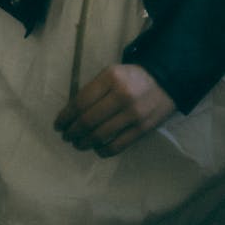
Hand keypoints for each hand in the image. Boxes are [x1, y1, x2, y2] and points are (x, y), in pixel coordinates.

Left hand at [54, 64, 175, 157]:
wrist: (166, 80)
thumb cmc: (132, 77)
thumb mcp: (112, 73)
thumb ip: (94, 89)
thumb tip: (72, 114)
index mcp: (111, 77)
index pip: (80, 102)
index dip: (66, 117)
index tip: (58, 125)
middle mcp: (121, 95)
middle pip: (88, 121)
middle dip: (72, 132)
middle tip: (66, 136)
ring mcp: (133, 114)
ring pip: (100, 136)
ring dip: (84, 143)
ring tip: (78, 143)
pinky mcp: (142, 129)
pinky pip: (117, 146)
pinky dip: (102, 151)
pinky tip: (96, 148)